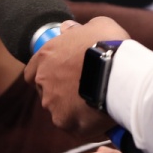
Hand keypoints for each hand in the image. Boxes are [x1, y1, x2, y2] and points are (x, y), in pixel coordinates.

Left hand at [23, 16, 126, 135]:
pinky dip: (85, 123)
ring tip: (97, 104)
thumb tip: (67, 28)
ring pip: (60, 111)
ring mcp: (53, 104)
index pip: (33, 71)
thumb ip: (78, 30)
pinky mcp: (65, 122)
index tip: (62, 76)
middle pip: (47, 92)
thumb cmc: (110, 45)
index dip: (47, 74)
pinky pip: (74, 126)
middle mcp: (44, 81)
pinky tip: (101, 117)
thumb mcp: (97, 26)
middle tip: (85, 90)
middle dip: (62, 93)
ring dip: (74, 109)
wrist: (119, 72)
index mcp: (46, 56)